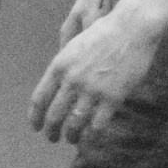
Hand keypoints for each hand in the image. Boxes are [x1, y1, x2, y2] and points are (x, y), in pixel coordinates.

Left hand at [30, 4, 158, 144]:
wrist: (132, 28)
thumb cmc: (104, 34)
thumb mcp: (74, 46)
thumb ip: (64, 68)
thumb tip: (56, 89)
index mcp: (59, 65)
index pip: (40, 98)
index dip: (35, 116)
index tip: (36, 127)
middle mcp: (72, 80)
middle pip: (54, 115)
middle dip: (51, 131)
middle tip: (52, 138)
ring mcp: (92, 90)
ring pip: (75, 124)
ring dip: (71, 136)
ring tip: (71, 139)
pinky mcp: (113, 98)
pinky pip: (98, 125)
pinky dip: (92, 136)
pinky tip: (91, 137)